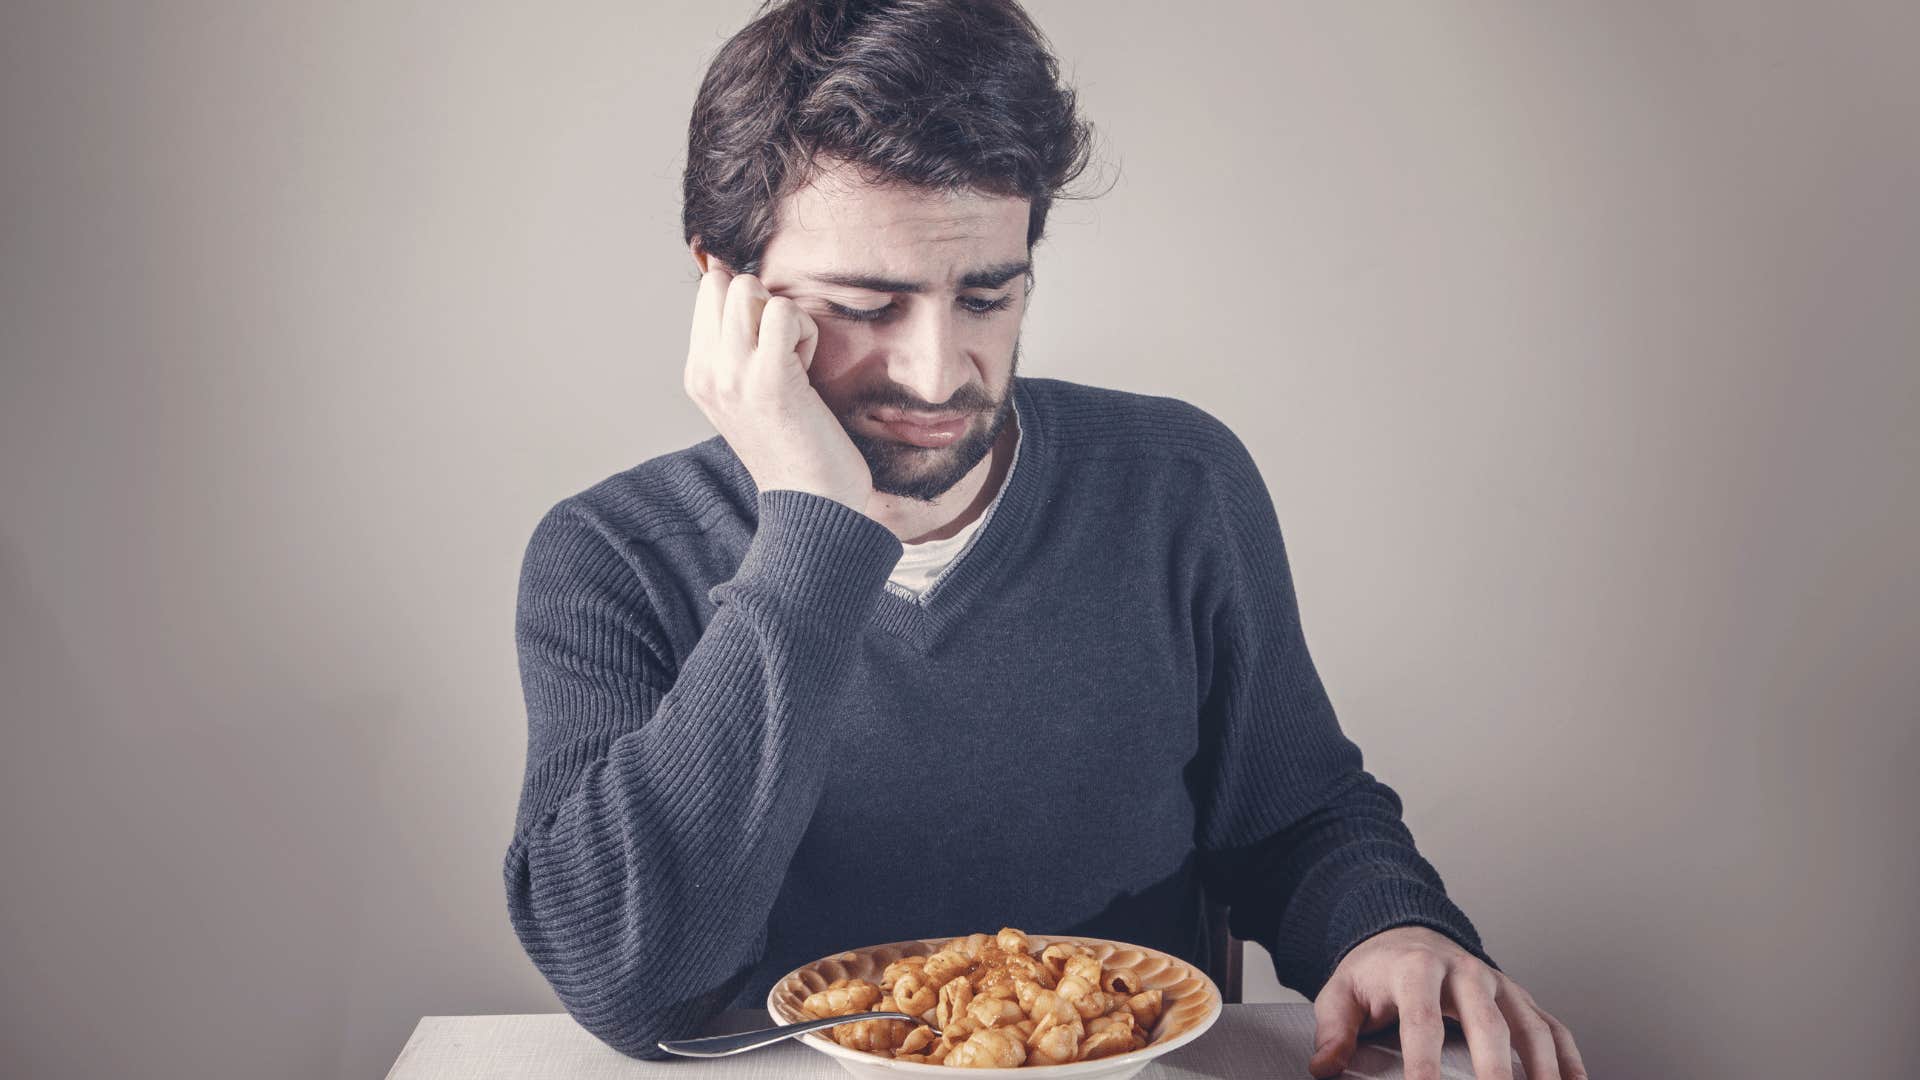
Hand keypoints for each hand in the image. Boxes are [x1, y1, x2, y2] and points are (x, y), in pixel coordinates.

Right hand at [682, 267, 874, 511]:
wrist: (812, 506)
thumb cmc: (796, 449)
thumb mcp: (751, 397)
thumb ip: (740, 350)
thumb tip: (747, 291)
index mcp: (698, 374)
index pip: (709, 294)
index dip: (749, 306)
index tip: (770, 349)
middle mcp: (706, 372)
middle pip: (723, 283)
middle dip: (762, 303)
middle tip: (784, 350)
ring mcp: (732, 374)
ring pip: (747, 288)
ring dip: (785, 316)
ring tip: (796, 361)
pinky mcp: (768, 377)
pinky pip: (783, 311)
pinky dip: (805, 330)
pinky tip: (809, 368)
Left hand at [1308, 926, 1586, 1079]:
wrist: (1403, 935)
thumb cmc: (1374, 974)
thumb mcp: (1341, 992)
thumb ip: (1333, 1029)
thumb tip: (1324, 1066)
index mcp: (1416, 969)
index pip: (1422, 1021)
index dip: (1424, 1064)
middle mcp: (1464, 972)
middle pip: (1486, 1023)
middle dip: (1494, 1071)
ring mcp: (1498, 984)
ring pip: (1530, 1025)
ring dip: (1542, 1069)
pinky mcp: (1520, 997)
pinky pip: (1553, 1027)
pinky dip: (1570, 1059)